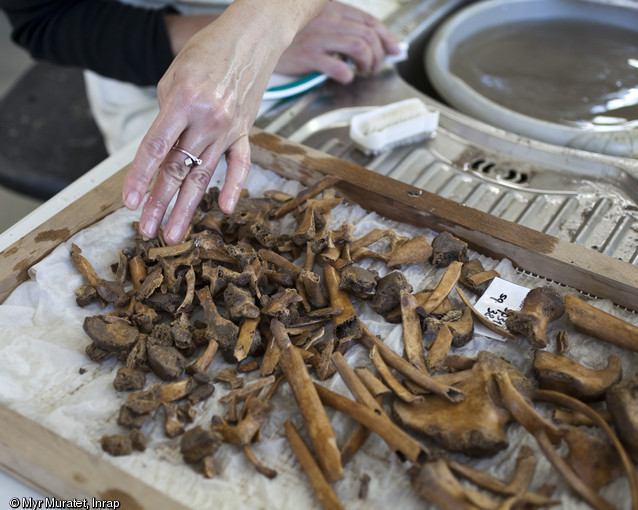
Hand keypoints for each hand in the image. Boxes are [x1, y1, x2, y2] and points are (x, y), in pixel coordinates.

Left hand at [122, 1, 319, 244]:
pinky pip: (241, 165)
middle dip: (160, 203)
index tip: (130, 203)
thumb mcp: (172, 75)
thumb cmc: (206, 52)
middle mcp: (207, 119)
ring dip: (187, 208)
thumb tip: (160, 153)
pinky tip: (223, 209)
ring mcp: (229, 129)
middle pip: (179, 170)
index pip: (156, 148)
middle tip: (148, 232)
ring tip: (174, 234)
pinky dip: (234, 187)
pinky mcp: (245, 132)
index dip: (140, 178)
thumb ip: (164, 116)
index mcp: (183, 101)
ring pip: (205, 176)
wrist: (251, 39)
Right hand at [275, 1, 400, 82]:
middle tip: (375, 65)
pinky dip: (348, 74)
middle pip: (368, 34)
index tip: (395, 49)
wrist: (259, 37)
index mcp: (331, 8)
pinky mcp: (308, 55)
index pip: (369, 20)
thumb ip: (340, 28)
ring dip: (368, 62)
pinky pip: (338, 66)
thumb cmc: (289, 35)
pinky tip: (346, 76)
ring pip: (360, 47)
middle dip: (379, 53)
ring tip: (363, 70)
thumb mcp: (316, 22)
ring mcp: (318, 37)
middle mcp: (327, 19)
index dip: (387, 36)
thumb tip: (367, 43)